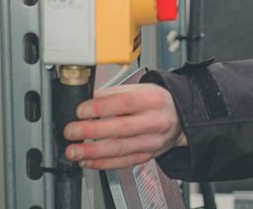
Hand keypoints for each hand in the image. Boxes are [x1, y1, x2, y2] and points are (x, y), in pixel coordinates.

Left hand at [63, 83, 186, 170]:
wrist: (180, 118)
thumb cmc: (156, 102)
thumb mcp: (140, 89)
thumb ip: (114, 93)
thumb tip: (88, 98)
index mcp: (152, 99)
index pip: (125, 103)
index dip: (101, 107)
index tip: (81, 111)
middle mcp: (155, 121)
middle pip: (122, 128)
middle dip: (92, 131)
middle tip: (71, 132)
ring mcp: (153, 141)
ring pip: (122, 149)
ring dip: (94, 152)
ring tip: (75, 151)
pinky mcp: (148, 156)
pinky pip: (124, 162)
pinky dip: (104, 163)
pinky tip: (88, 161)